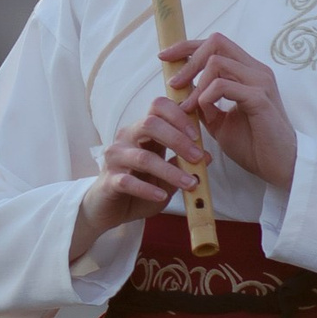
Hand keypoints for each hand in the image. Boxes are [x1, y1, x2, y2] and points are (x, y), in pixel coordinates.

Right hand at [70, 91, 217, 260]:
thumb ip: (182, 164)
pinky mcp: (109, 180)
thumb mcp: (165, 176)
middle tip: (197, 157)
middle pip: (150, 124)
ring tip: (190, 183)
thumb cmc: (138, 187)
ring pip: (144, 157)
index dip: (178, 115)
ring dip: (170, 171)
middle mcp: (127, 138)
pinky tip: (161, 196)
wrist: (109, 210)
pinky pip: (128, 182)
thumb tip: (207, 156)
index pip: (158, 107)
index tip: (197, 134)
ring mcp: (115, 158)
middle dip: (177, 139)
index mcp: (142, 131)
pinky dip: (148, 189)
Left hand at [161, 31, 296, 192]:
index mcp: (248, 72)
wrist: (279, 166)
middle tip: (172, 83)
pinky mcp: (260, 98)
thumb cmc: (254, 145)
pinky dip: (206, 96)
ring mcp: (260, 82)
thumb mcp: (219, 122)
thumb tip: (182, 92)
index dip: (187, 46)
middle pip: (216, 42)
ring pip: (217, 62)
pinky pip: (223, 85)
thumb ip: (203, 104)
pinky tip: (203, 112)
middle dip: (188, 58)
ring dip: (195, 84)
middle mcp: (256, 71)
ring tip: (186, 107)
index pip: (216, 44)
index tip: (164, 58)